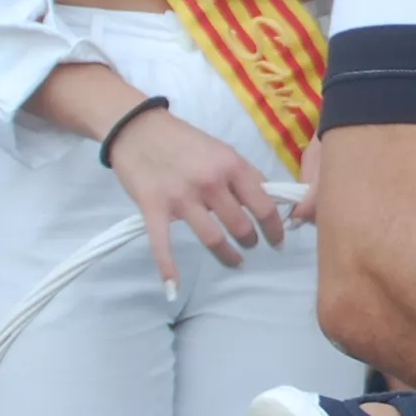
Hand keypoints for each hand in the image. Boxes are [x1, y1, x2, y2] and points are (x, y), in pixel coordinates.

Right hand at [107, 110, 287, 289]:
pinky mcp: (154, 208)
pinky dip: (168, 269)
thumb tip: (266, 200)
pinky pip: (163, 245)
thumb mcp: (221, 149)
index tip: (278, 240)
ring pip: (213, 238)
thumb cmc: (183, 139)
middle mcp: (211, 182)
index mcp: (231, 164)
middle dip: (251, 241)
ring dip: (228, 255)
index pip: (263, 204)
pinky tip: (173, 288)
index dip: (274, 227)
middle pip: (240, 225)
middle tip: (251, 246)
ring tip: (235, 261)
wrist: (137, 128)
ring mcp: (182, 197)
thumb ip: (241, 174)